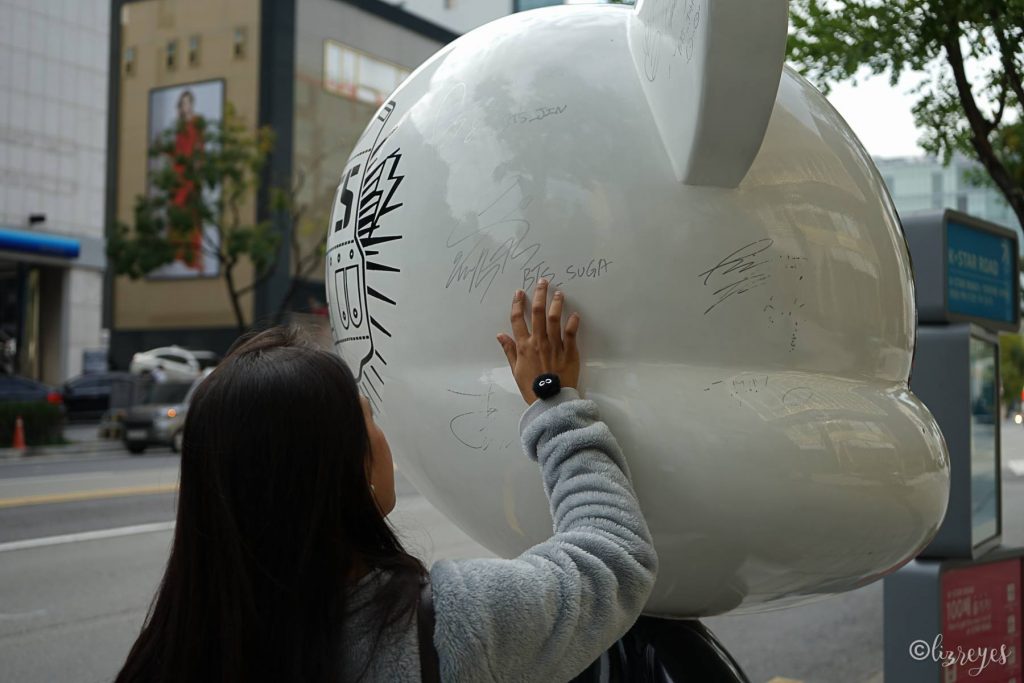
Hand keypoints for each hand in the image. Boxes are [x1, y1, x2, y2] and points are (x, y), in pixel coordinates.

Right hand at [497, 279, 580, 404]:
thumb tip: (500, 334)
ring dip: (556, 303)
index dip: (517, 304)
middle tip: (542, 281)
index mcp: (523, 346)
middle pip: (537, 313)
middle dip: (539, 294)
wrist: (549, 400)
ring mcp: (554, 346)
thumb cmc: (531, 387)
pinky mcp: (569, 352)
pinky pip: (571, 334)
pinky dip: (573, 323)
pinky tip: (575, 314)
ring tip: (559, 293)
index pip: (518, 320)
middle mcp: (538, 342)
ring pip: (554, 319)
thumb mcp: (515, 370)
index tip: (519, 292)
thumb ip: (509, 350)